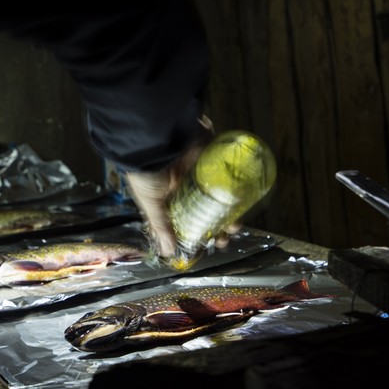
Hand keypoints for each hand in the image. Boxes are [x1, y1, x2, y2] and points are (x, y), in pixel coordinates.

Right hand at [126, 116, 239, 259]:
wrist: (154, 137)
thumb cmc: (146, 171)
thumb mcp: (149, 201)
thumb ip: (160, 225)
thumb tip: (168, 252)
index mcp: (170, 196)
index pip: (190, 218)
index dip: (200, 231)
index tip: (210, 243)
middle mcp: (187, 183)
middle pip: (209, 207)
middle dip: (219, 223)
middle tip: (227, 235)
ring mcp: (202, 168)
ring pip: (221, 192)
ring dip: (231, 208)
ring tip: (236, 223)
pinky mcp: (213, 152)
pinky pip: (229, 167)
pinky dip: (236, 180)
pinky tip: (243, 196)